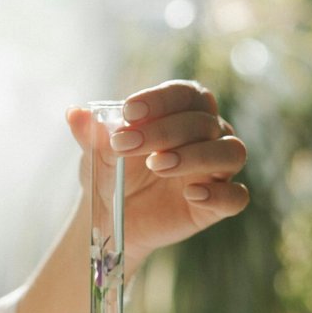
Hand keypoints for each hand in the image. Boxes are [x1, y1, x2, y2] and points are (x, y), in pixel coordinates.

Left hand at [66, 80, 249, 265]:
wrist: (112, 218)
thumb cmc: (111, 174)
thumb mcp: (96, 154)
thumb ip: (89, 134)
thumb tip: (74, 113)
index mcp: (182, 113)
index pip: (186, 94)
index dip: (161, 99)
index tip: (128, 112)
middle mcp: (208, 136)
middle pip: (204, 122)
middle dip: (163, 130)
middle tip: (124, 145)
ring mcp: (216, 170)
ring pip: (230, 152)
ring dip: (195, 155)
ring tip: (157, 165)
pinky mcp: (218, 204)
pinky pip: (237, 197)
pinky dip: (219, 194)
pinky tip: (190, 194)